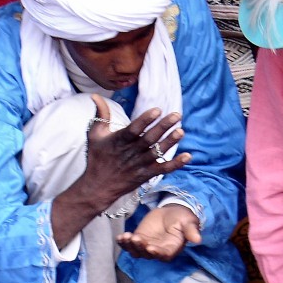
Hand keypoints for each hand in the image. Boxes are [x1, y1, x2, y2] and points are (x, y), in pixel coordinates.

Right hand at [51, 95, 191, 247]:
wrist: (98, 187)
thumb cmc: (97, 158)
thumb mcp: (95, 135)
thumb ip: (101, 114)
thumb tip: (95, 95)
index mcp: (119, 141)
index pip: (134, 129)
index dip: (146, 120)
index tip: (157, 110)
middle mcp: (131, 152)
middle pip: (149, 138)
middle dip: (163, 126)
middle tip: (176, 115)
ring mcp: (140, 164)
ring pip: (157, 152)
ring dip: (170, 142)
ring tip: (181, 131)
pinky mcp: (146, 175)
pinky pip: (163, 169)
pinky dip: (176, 164)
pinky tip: (188, 156)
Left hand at [118, 205, 200, 260]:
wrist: (171, 212)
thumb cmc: (182, 218)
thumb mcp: (189, 222)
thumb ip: (191, 231)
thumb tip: (198, 239)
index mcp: (171, 249)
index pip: (163, 255)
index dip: (156, 253)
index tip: (150, 247)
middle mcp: (158, 251)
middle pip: (147, 254)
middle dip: (140, 248)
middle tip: (136, 238)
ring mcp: (147, 246)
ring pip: (136, 252)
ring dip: (130, 246)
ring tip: (126, 236)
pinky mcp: (138, 239)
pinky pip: (129, 245)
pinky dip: (123, 242)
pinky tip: (120, 237)